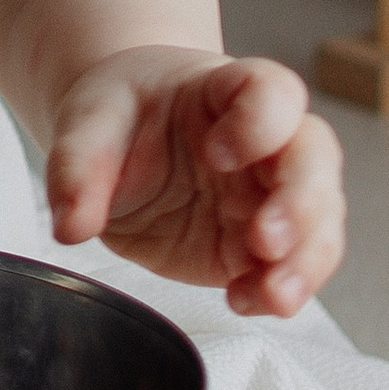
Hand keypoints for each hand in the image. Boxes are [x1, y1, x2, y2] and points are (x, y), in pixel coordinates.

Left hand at [46, 46, 343, 315]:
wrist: (119, 144)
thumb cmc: (121, 115)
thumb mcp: (87, 121)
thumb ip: (76, 165)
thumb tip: (69, 224)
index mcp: (229, 89)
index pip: (272, 92)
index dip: (260, 121)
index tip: (218, 152)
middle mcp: (268, 141)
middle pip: (315, 161)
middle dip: (301, 205)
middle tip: (265, 240)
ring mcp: (269, 194)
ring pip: (319, 222)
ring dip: (304, 261)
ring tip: (272, 294)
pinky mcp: (257, 244)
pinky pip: (290, 267)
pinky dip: (277, 289)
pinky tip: (245, 300)